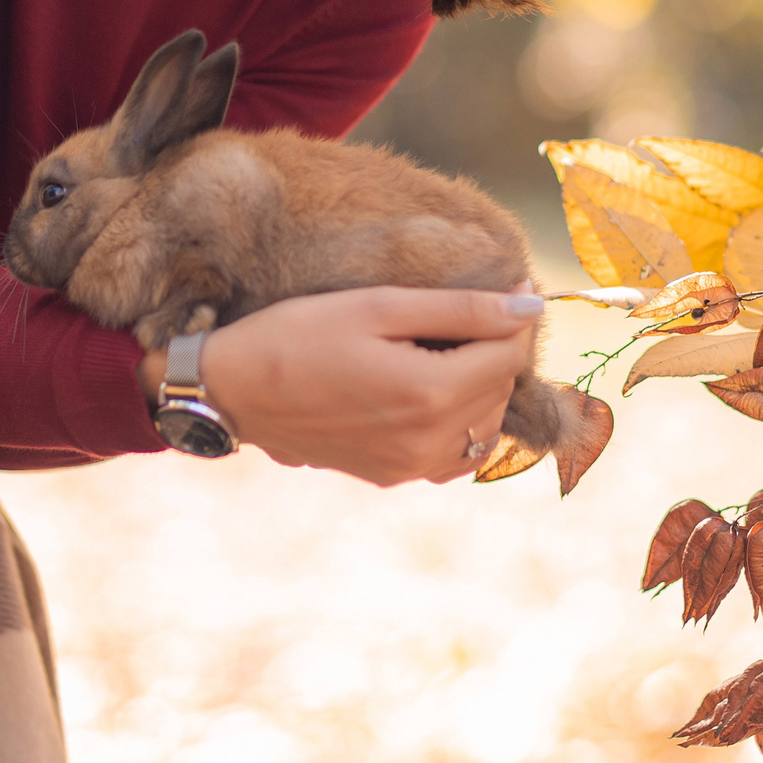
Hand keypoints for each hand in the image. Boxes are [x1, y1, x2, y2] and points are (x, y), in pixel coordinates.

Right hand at [138, 286, 542, 486]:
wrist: (232, 391)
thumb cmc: (297, 335)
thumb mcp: (377, 306)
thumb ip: (460, 307)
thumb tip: (531, 304)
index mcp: (430, 393)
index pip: (510, 352)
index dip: (513, 314)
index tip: (501, 286)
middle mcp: (429, 440)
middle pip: (501, 386)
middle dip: (494, 347)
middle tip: (457, 313)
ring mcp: (411, 466)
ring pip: (484, 421)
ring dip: (479, 384)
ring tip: (440, 349)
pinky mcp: (393, 476)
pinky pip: (456, 455)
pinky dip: (460, 423)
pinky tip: (430, 393)